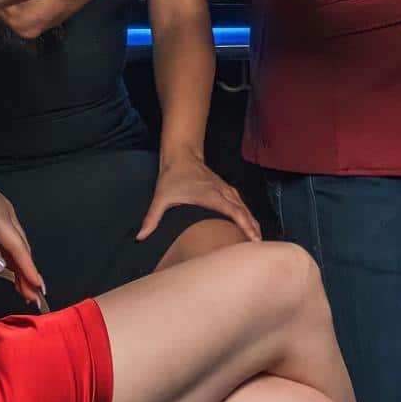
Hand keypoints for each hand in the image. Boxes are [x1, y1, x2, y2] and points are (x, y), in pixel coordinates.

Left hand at [0, 143, 44, 304]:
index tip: (38, 289)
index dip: (29, 270)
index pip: (18, 249)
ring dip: (23, 263)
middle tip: (33, 296)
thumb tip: (1, 265)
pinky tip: (13, 262)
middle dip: (29, 272)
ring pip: (19, 241)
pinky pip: (12, 235)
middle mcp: (7, 214)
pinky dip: (16, 252)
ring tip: (25, 285)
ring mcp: (5, 211)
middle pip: (22, 247)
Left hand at [142, 152, 260, 243]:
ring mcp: (226, 189)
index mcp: (210, 195)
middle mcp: (222, 192)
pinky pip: (241, 203)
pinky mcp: (226, 189)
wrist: (182, 155)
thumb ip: (152, 218)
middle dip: (253, 227)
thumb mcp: (160, 198)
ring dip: (252, 222)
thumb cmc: (172, 177)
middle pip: (243, 211)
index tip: (253, 238)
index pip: (233, 211)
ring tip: (258, 239)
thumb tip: (141, 237)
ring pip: (244, 207)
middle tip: (260, 245)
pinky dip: (247, 214)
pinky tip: (250, 224)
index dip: (244, 225)